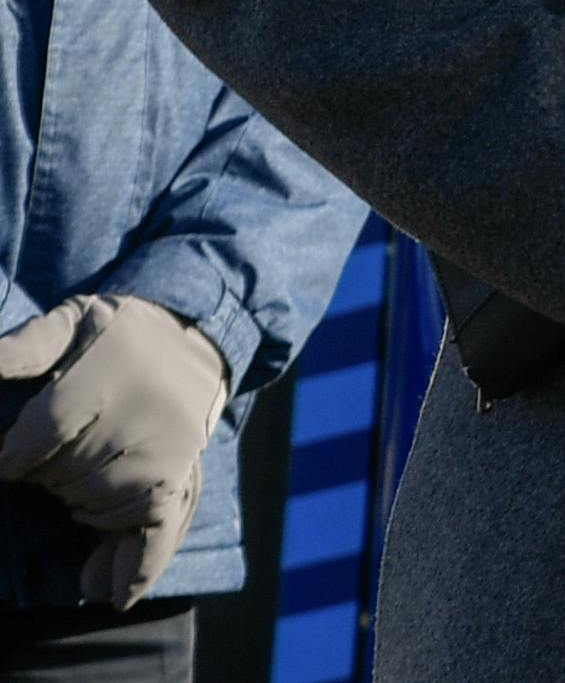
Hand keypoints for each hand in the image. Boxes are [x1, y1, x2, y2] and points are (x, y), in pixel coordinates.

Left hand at [0, 297, 230, 605]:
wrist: (196, 336)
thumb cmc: (116, 334)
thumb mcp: (71, 321)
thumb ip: (25, 346)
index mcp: (108, 374)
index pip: (41, 437)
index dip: (15, 456)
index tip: (12, 458)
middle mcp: (143, 416)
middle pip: (67, 476)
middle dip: (47, 477)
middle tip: (54, 457)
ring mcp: (167, 453)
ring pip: (100, 506)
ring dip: (78, 506)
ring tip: (76, 486)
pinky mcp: (183, 477)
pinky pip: (158, 531)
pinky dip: (135, 567)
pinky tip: (111, 594)